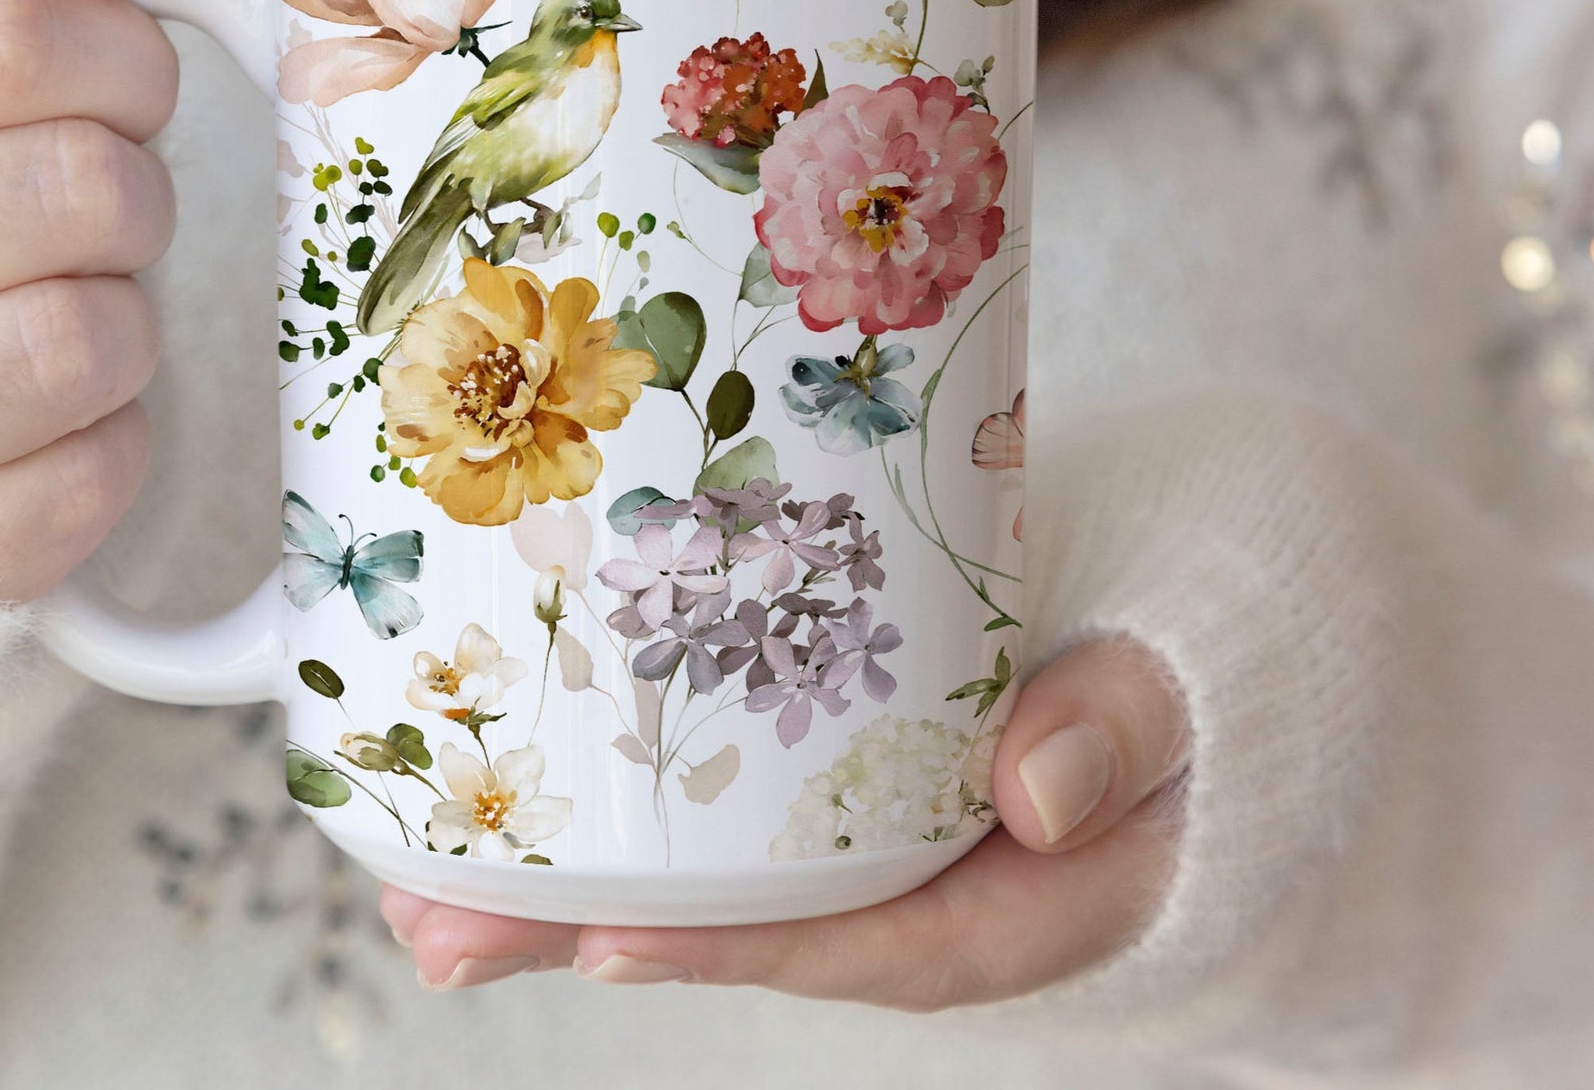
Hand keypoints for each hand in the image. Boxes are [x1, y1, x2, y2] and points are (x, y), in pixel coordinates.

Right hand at [0, 0, 185, 601]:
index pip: (7, 34)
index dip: (114, 51)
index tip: (103, 74)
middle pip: (76, 186)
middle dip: (128, 180)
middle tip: (76, 195)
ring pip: (93, 335)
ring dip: (120, 307)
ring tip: (47, 294)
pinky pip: (99, 474)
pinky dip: (110, 434)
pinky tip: (38, 406)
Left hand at [384, 637, 1188, 1003]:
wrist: (1185, 647)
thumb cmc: (1183, 678)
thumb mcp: (1185, 696)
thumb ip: (1125, 726)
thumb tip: (1043, 788)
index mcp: (1004, 897)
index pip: (857, 941)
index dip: (729, 946)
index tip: (605, 942)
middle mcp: (907, 879)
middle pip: (735, 920)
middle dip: (578, 932)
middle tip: (432, 929)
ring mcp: (853, 825)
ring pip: (698, 867)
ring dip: (555, 876)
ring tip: (408, 875)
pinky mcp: (820, 768)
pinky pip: (711, 801)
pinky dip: (606, 803)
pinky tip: (497, 788)